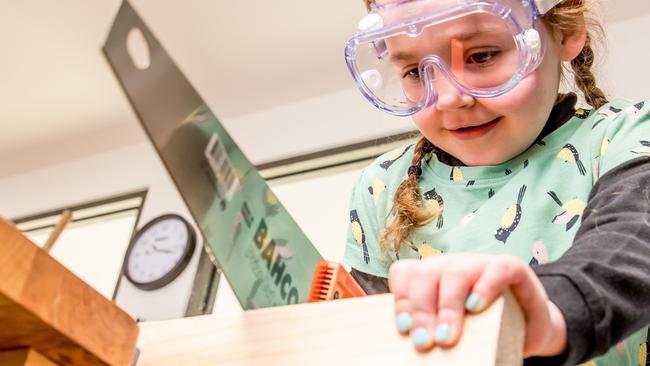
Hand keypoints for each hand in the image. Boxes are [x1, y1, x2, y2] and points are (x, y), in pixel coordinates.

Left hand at [388, 253, 567, 357]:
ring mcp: (481, 263)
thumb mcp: (453, 330)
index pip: (405, 273)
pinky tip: (475, 308)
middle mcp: (453, 264)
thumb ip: (433, 331)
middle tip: (423, 342)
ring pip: (456, 272)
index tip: (404, 328)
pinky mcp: (512, 268)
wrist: (528, 329)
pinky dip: (485, 287)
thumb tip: (415, 347)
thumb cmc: (483, 331)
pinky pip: (497, 269)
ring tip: (446, 338)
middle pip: (426, 273)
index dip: (400, 299)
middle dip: (421, 309)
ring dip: (448, 307)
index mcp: (432, 275)